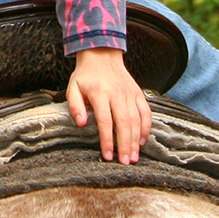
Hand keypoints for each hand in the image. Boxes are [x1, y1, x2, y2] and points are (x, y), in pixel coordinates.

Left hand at [66, 47, 151, 163]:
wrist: (102, 55)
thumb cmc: (86, 75)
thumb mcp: (73, 87)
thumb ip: (75, 105)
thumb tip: (80, 123)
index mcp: (99, 92)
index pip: (105, 120)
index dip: (107, 140)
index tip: (107, 155)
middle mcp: (117, 93)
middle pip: (123, 122)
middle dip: (125, 144)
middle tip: (125, 162)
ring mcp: (129, 93)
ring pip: (136, 119)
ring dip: (136, 140)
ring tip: (133, 157)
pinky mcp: (138, 93)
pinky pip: (145, 112)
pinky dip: (145, 128)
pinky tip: (142, 141)